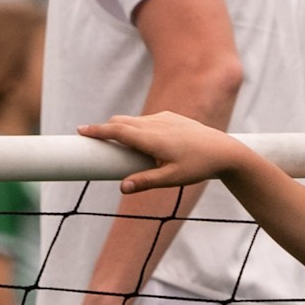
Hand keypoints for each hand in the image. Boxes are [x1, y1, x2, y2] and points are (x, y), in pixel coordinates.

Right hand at [83, 113, 247, 194]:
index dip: (97, 130)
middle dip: (105, 129)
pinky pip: (145, 120)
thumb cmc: (198, 166)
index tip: (80, 131)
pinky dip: (135, 127)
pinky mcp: (170, 117)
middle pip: (121, 122)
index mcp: (152, 138)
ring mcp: (163, 118)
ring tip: (112, 144)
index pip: (118, 131)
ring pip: (133, 120)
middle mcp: (155, 123)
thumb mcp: (172, 179)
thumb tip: (122, 187)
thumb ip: (146, 182)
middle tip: (89, 139)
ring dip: (120, 129)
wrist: (223, 150)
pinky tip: (138, 141)